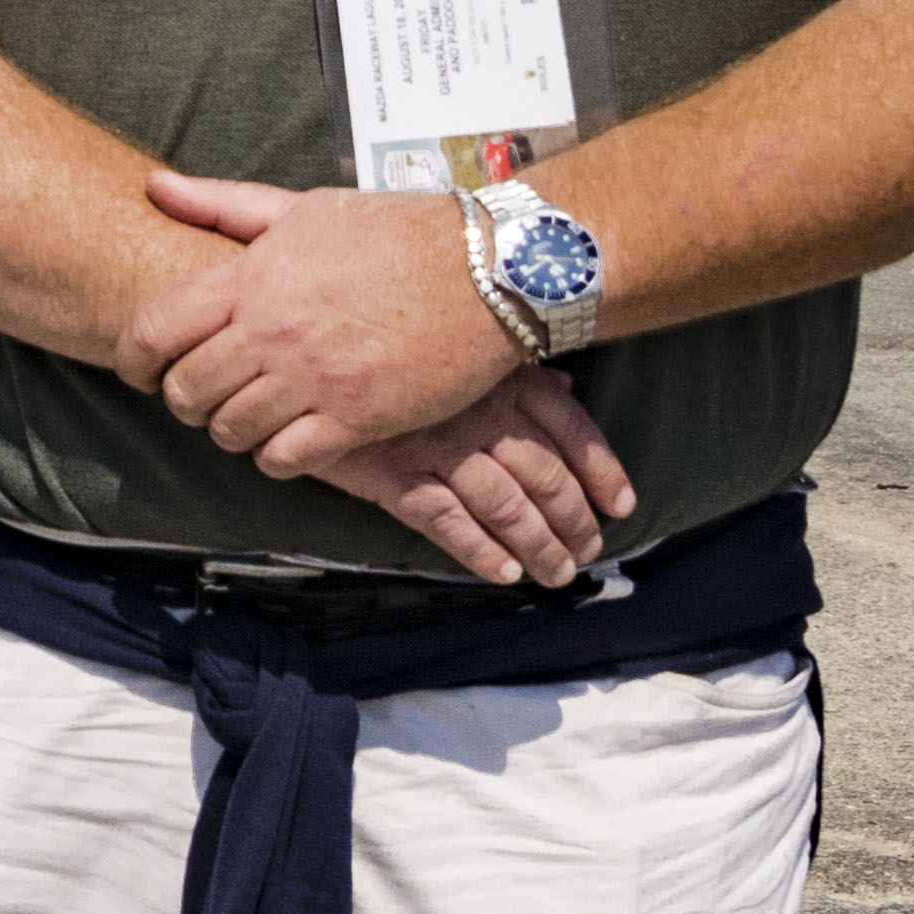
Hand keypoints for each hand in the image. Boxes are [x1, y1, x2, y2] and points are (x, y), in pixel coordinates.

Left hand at [124, 170, 516, 471]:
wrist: (489, 267)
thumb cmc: (397, 233)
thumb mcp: (305, 207)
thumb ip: (224, 206)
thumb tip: (154, 185)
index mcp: (253, 277)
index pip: (155, 329)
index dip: (133, 359)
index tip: (139, 371)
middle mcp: (274, 331)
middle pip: (186, 389)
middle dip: (182, 400)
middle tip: (199, 398)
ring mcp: (316, 377)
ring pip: (230, 429)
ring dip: (228, 430)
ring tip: (245, 418)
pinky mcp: (360, 416)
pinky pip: (287, 458)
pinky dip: (275, 456)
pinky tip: (287, 441)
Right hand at [315, 362, 636, 586]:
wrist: (294, 344)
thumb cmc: (377, 340)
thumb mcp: (454, 342)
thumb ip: (512, 368)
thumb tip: (565, 384)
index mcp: (500, 377)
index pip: (572, 430)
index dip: (601, 472)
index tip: (619, 505)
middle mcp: (478, 413)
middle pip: (547, 476)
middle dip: (575, 521)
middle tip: (588, 551)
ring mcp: (436, 445)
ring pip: (507, 506)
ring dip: (539, 546)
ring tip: (555, 573)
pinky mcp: (392, 473)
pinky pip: (446, 520)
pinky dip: (480, 550)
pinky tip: (502, 573)